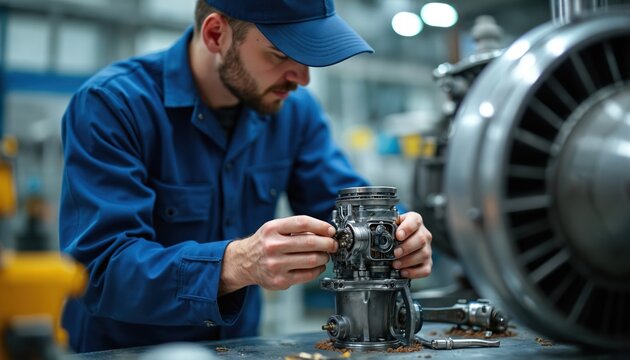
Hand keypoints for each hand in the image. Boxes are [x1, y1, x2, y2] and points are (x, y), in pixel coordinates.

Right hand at [221, 215, 336, 293]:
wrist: (244, 262)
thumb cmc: (264, 243)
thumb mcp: (275, 228)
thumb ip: (296, 228)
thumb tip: (325, 232)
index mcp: (272, 229)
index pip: (303, 223)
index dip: (322, 226)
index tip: (331, 230)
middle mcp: (272, 246)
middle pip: (310, 242)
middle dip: (328, 243)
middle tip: (333, 244)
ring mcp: (276, 265)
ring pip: (311, 260)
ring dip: (324, 257)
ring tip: (325, 255)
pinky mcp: (280, 280)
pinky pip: (307, 275)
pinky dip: (318, 270)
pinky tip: (318, 266)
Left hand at [392, 211, 431, 278]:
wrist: (405, 239)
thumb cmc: (398, 232)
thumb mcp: (393, 223)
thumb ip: (388, 225)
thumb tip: (378, 232)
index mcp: (415, 221)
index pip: (415, 221)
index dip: (407, 228)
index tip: (398, 236)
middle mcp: (424, 234)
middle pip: (421, 240)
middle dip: (406, 248)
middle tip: (395, 253)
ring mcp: (427, 249)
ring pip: (423, 255)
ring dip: (407, 261)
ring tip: (395, 264)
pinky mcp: (428, 263)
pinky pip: (425, 269)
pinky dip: (413, 272)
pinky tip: (403, 272)